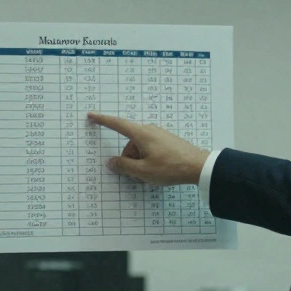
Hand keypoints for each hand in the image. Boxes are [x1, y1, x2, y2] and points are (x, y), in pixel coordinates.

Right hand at [87, 113, 209, 186]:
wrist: (199, 166)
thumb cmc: (170, 167)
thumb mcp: (143, 171)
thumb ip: (123, 166)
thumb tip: (111, 162)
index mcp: (141, 134)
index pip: (117, 124)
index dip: (102, 120)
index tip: (91, 115)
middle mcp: (149, 130)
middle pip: (129, 143)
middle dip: (128, 159)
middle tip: (136, 175)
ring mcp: (160, 134)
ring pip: (140, 147)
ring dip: (139, 160)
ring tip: (150, 174)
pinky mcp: (167, 140)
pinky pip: (150, 148)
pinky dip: (148, 159)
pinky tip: (158, 169)